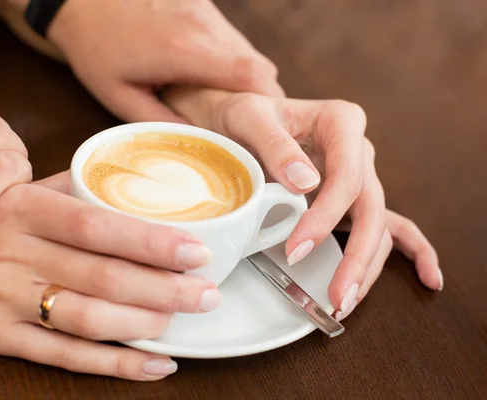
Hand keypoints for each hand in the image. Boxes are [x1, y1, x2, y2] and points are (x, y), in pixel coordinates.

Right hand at [0, 172, 219, 380]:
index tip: (196, 251)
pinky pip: (62, 355)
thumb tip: (135, 181)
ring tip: (183, 322)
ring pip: (87, 318)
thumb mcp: (18, 192)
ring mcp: (3, 298)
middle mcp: (15, 252)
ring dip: (143, 324)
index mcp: (25, 208)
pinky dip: (114, 363)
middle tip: (207, 292)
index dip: (152, 242)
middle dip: (164, 288)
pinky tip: (153, 364)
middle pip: (102, 276)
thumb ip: (74, 186)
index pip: (99, 225)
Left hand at [34, 0, 283, 121]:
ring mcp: (205, 12)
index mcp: (184, 50)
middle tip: (245, 123)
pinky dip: (229, 63)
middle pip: (257, 64)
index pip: (250, 74)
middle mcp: (203, 26)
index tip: (263, 127)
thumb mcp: (120, 97)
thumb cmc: (96, 49)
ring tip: (223, 103)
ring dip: (243, 80)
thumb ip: (163, 122)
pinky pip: (230, 40)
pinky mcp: (202, 6)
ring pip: (247, 51)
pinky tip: (207, 77)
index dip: (267, 103)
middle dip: (259, 97)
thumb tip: (199, 142)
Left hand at [165, 89, 441, 319]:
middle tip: (336, 295)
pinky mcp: (350, 197)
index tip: (297, 249)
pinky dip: (412, 250)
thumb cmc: (243, 117)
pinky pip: (390, 224)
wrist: (239, 122)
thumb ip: (275, 146)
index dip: (326, 217)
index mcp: (340, 123)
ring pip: (378, 224)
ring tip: (346, 302)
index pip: (345, 176)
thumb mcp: (248, 119)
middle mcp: (357, 150)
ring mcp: (359, 175)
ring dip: (368, 265)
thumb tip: (307, 183)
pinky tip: (428, 277)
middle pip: (369, 207)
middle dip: (356, 255)